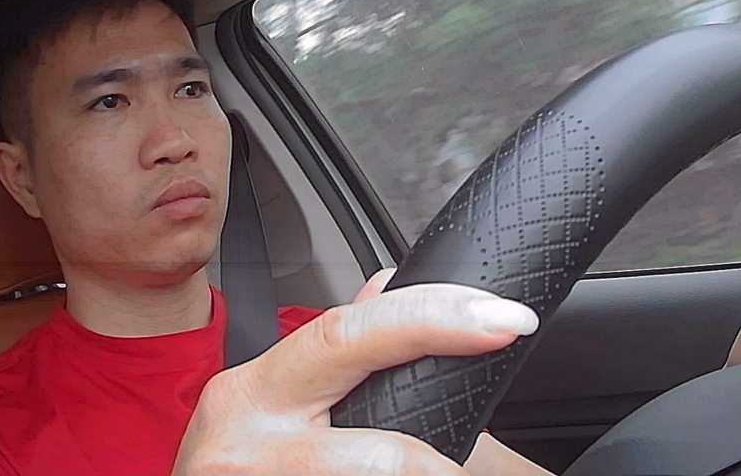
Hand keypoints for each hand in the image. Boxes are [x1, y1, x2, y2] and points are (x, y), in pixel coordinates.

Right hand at [172, 269, 539, 474]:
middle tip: (477, 455)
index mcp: (256, 393)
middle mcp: (245, 446)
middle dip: (440, 464)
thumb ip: (339, 350)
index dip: (434, 320)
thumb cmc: (235, 468)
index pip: (350, 335)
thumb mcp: (273, 399)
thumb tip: (387, 284)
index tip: (504, 320)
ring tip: (434, 473)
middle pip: (384, 458)